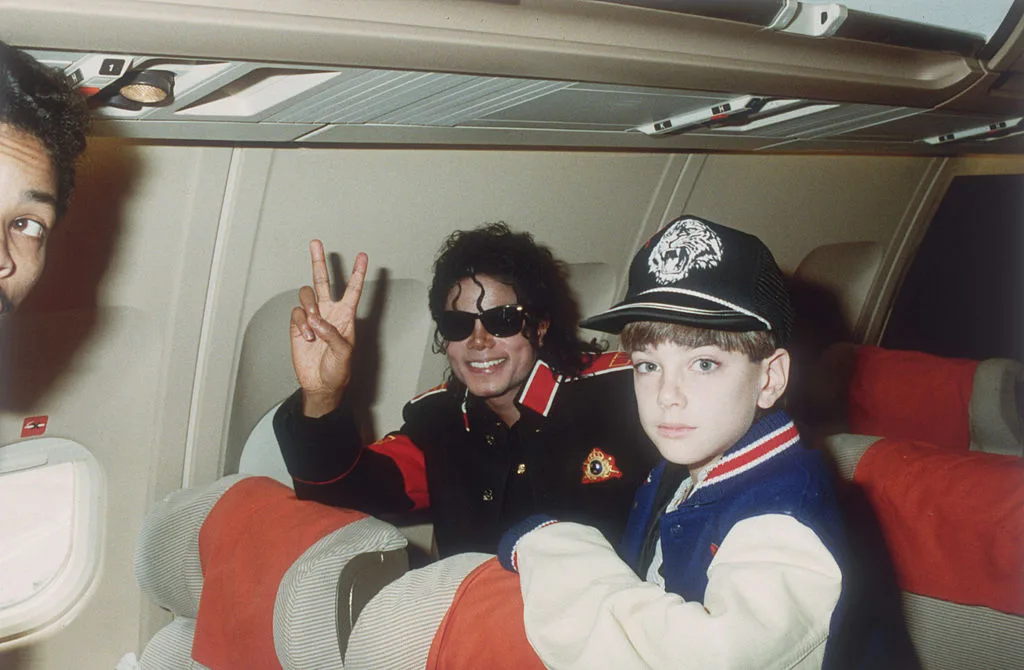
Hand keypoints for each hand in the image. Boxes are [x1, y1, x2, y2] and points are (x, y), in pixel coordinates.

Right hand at [289, 239, 368, 417]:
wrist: (320, 383)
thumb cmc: (338, 369)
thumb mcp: (344, 353)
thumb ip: (333, 335)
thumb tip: (316, 319)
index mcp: (346, 315)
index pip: (353, 290)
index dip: (357, 273)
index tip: (363, 256)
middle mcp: (328, 312)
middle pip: (323, 281)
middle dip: (319, 262)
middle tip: (316, 243)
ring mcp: (312, 317)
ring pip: (307, 295)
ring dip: (309, 307)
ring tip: (314, 325)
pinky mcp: (298, 325)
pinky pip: (296, 313)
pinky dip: (301, 323)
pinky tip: (308, 338)